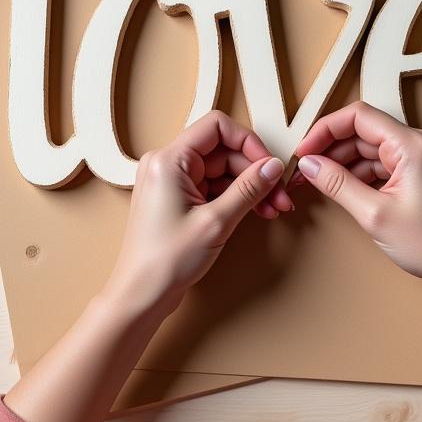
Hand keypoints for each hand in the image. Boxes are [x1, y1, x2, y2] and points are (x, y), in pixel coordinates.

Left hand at [105, 111, 291, 316]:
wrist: (141, 295)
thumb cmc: (166, 260)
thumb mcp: (216, 221)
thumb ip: (249, 188)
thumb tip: (274, 166)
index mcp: (169, 160)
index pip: (217, 127)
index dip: (248, 143)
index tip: (269, 166)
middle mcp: (167, 164)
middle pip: (223, 151)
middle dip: (255, 171)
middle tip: (280, 196)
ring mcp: (172, 182)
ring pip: (221, 171)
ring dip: (249, 187)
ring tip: (272, 209)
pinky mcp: (177, 199)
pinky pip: (212, 187)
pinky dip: (235, 198)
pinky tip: (256, 212)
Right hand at [292, 102, 421, 309]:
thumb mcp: (374, 214)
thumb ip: (337, 184)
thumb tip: (309, 165)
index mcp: (413, 144)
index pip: (359, 117)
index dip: (325, 130)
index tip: (304, 151)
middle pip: (364, 131)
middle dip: (331, 149)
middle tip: (304, 171)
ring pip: (373, 148)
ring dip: (344, 163)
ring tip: (318, 183)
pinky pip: (386, 162)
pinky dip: (363, 174)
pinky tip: (344, 189)